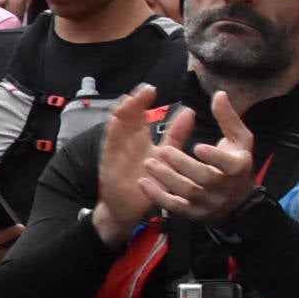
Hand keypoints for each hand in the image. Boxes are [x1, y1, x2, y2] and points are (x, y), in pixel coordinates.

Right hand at [90, 93, 161, 244]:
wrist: (127, 208)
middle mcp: (125, 141)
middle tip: (143, 90)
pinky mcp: (109, 163)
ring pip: (117, 128)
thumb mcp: (165, 156)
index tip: (150, 89)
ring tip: (129, 101)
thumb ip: (175, 135)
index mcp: (138, 138)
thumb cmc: (145, 182)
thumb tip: (189, 111)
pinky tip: (115, 122)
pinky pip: (110, 145)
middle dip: (133, 103)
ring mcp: (115, 151)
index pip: (139, 115)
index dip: (142, 101)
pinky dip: (112, 133)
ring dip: (121, 114)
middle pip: (127, 117)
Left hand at [139, 94, 261, 224]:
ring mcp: (208, 202)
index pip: (229, 165)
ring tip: (149, 163)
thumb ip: (228, 118)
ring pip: (187, 193)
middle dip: (183, 165)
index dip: (215, 158)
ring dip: (167, 178)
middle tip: (163, 150)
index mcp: (238, 167)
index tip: (199, 146)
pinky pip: (175, 207)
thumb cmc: (235, 161)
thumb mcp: (239, 140)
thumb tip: (218, 94)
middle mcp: (225, 187)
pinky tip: (144, 183)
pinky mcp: (194, 213)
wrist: (237, 199)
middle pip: (205, 179)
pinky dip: (158, 196)